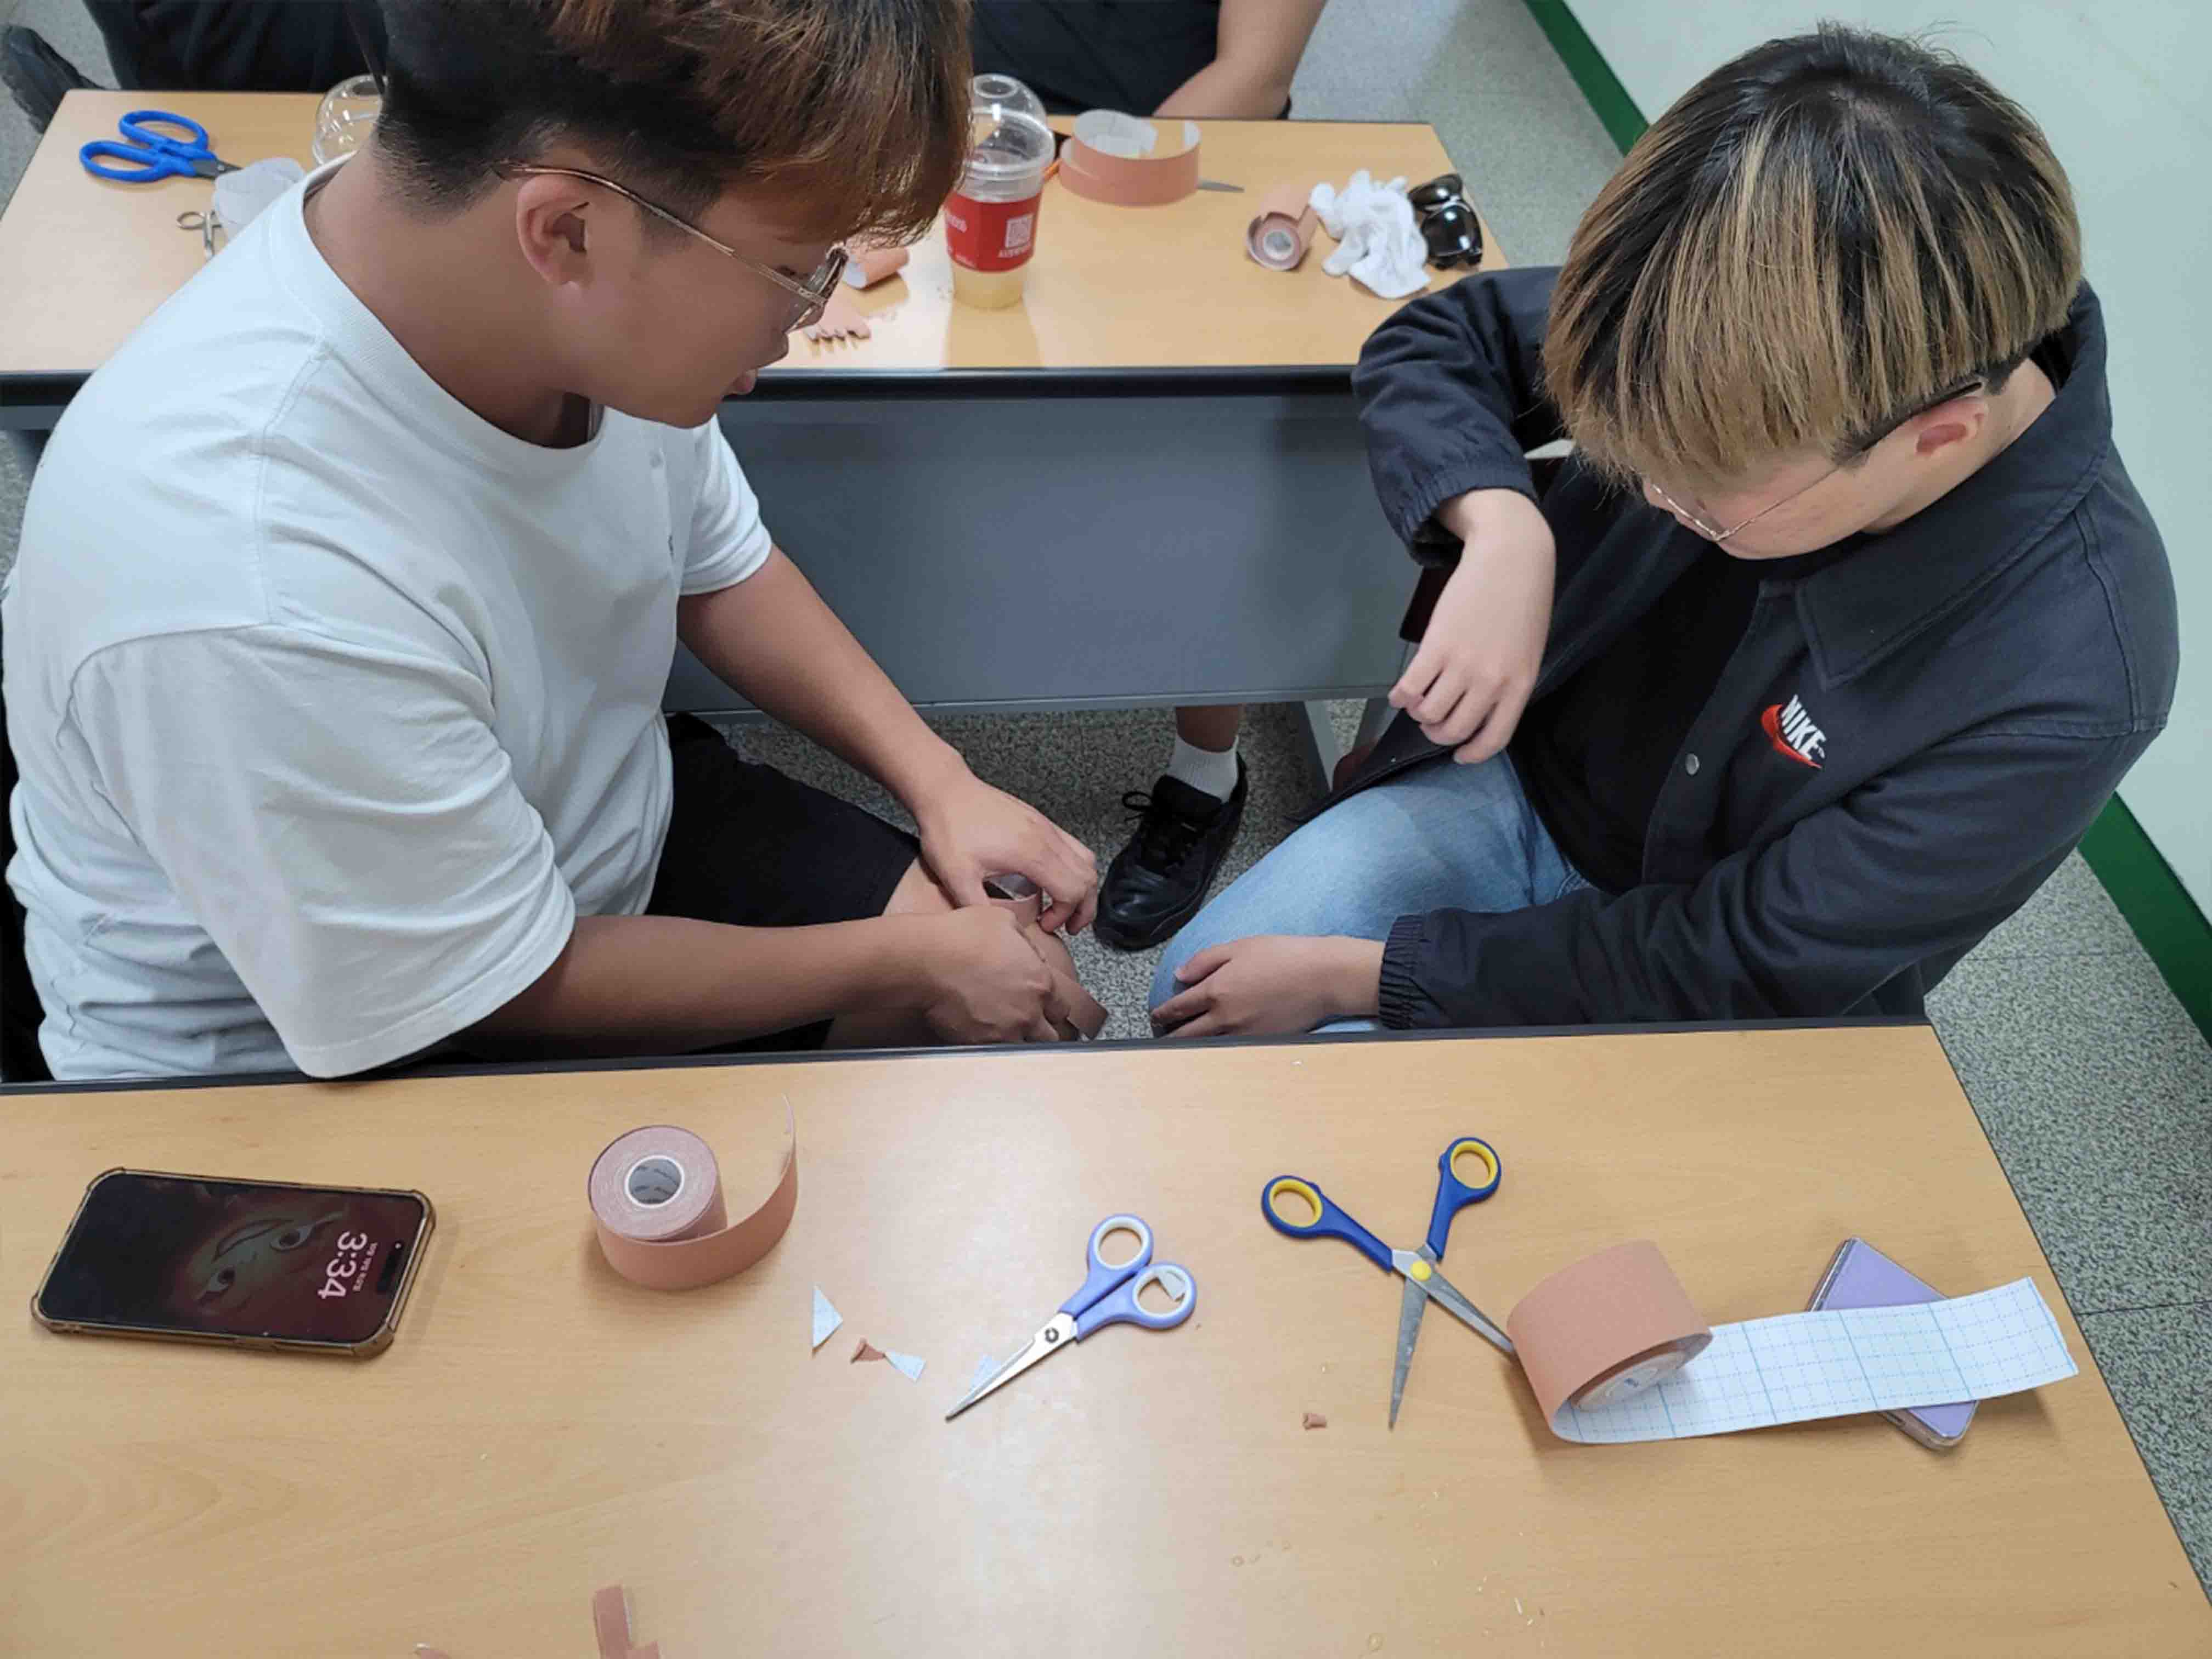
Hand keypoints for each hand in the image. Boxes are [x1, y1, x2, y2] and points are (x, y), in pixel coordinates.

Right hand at [910, 906, 1066, 1043]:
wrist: (927, 960)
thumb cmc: (962, 937)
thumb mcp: (1005, 922)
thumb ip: (1028, 944)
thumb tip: (1034, 956)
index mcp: (1040, 982)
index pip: (1061, 1008)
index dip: (1052, 1007)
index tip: (1044, 1006)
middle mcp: (1028, 1011)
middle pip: (1049, 1035)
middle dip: (1041, 1029)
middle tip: (1027, 1022)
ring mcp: (1005, 1031)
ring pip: (1025, 1048)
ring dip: (1019, 1041)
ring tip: (1004, 1030)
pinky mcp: (981, 1043)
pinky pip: (995, 1053)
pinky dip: (992, 1046)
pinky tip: (981, 1033)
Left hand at [911, 767, 1099, 932]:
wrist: (944, 790)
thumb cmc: (949, 827)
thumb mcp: (956, 877)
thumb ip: (980, 907)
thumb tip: (999, 930)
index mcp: (1031, 853)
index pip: (1072, 891)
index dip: (1064, 916)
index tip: (1044, 925)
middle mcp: (1046, 837)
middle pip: (1088, 877)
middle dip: (1083, 908)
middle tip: (1068, 926)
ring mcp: (1045, 826)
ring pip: (1086, 860)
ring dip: (1082, 887)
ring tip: (1066, 906)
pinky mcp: (1040, 820)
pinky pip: (1072, 846)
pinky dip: (1073, 869)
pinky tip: (1052, 880)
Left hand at [1151, 935, 1383, 1038]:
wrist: (1323, 977)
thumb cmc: (1283, 955)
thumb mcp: (1239, 946)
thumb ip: (1205, 961)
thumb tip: (1180, 976)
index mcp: (1216, 990)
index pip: (1179, 1008)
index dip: (1163, 1013)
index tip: (1156, 1016)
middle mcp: (1225, 1018)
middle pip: (1186, 1035)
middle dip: (1170, 1036)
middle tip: (1160, 1037)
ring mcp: (1244, 1035)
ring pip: (1206, 1047)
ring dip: (1190, 1048)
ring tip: (1180, 1048)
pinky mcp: (1262, 1044)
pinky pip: (1229, 1051)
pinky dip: (1216, 1051)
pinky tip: (1214, 1048)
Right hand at [1391, 489, 1554, 761]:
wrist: (1511, 556)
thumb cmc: (1523, 600)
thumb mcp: (1527, 650)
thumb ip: (1507, 683)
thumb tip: (1479, 709)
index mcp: (1519, 686)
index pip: (1493, 738)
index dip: (1472, 754)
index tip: (1459, 755)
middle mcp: (1491, 683)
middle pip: (1454, 730)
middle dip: (1436, 733)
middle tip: (1430, 722)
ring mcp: (1462, 666)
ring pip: (1428, 713)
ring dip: (1417, 713)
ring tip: (1417, 700)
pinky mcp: (1436, 647)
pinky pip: (1410, 690)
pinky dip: (1399, 697)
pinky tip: (1399, 693)